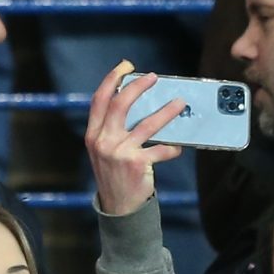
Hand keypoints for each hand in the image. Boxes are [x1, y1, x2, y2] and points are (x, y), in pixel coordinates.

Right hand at [84, 63, 185, 216]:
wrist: (118, 207)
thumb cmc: (114, 174)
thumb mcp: (104, 150)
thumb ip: (111, 129)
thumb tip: (135, 102)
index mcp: (93, 134)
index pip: (100, 100)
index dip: (112, 79)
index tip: (126, 66)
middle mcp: (103, 141)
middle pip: (120, 104)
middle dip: (138, 86)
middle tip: (153, 77)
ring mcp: (119, 153)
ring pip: (147, 124)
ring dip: (167, 111)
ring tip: (180, 103)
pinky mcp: (137, 164)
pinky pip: (160, 150)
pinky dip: (172, 148)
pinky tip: (178, 147)